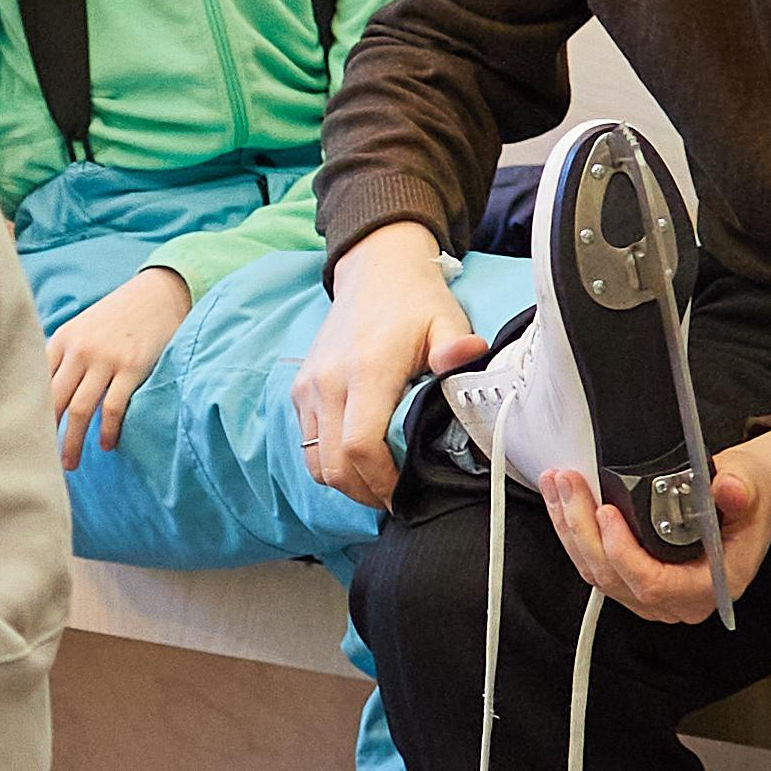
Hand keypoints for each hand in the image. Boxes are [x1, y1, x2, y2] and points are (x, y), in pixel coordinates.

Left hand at [45, 265, 191, 469]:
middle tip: (41, 461)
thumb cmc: (117, 316)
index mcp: (62, 339)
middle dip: (45, 435)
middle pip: (53, 401)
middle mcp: (80, 350)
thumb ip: (62, 355)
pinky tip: (106, 444)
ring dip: (73, 442)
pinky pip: (113, 407)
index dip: (28, 412)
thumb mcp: (82, 327)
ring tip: (71, 464)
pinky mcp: (132, 367)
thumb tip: (40, 392)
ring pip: (80, 409)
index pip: (36, 383)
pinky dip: (107, 430)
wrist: (158, 294)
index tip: (24, 436)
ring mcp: (106, 359)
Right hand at [292, 220, 486, 507]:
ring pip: (314, 461)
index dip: (381, 483)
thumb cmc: (417, 301)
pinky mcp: (299, 389)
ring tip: (379, 485)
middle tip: (396, 501)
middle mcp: (328, 382)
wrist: (374, 270)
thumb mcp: (445, 319)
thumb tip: (470, 353)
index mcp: (366, 370)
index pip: (359, 447)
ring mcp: (308, 387)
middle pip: (333, 466)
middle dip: (364, 493)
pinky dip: (329, 462)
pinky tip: (360, 460)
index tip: (406, 494)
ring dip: (345, 483)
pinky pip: (306, 444)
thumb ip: (455, 346)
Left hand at [539, 429, 770, 624]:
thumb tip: (730, 488)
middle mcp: (678, 600)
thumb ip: (740, 492)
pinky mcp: (636, 579)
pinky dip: (576, 533)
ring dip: (570, 529)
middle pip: (614, 579)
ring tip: (558, 485)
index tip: (606, 512)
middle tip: (568, 485)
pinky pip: (597, 566)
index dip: (622, 552)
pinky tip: (563, 502)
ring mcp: (654, 594)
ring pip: (598, 573)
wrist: (748, 498)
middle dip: (582, 530)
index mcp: (709, 587)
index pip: (652, 585)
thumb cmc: (751, 498)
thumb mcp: (752, 487)